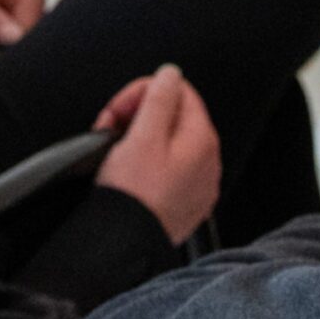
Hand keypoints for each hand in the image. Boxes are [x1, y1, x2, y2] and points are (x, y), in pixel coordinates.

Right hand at [92, 65, 220, 244]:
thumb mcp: (141, 136)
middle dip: (138, 115)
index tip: (120, 110)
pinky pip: (168, 168)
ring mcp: (198, 182)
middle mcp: (208, 160)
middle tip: (111, 129)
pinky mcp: (185, 200)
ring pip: (168, 141)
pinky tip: (127, 173)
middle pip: (173, 115)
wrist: (124, 244)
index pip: (178, 90)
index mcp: (201, 138)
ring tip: (114, 152)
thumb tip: (171, 74)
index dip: (143, 93)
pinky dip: (147, 163)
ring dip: (139, 138)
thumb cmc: (132, 195)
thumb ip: (159, 98)